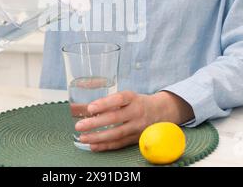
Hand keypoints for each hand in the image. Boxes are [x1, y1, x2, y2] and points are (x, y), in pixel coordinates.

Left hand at [75, 90, 193, 151]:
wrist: (162, 111)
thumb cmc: (138, 102)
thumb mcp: (128, 96)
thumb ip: (109, 102)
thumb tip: (83, 108)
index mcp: (132, 98)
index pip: (118, 99)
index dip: (104, 103)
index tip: (90, 108)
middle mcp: (136, 112)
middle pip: (115, 118)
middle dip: (95, 123)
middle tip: (80, 126)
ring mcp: (137, 126)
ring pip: (116, 133)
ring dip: (98, 137)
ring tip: (83, 138)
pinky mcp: (137, 138)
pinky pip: (120, 143)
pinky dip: (106, 146)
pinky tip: (93, 145)